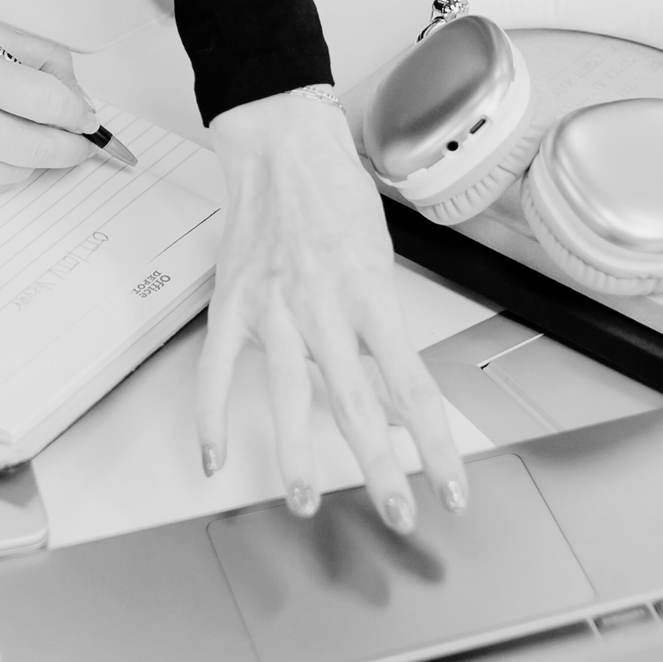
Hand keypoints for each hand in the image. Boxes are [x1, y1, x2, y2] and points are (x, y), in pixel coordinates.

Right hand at [0, 19, 100, 202]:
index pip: (46, 100)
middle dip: (72, 146)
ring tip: (25, 139)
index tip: (88, 117)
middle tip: (82, 142)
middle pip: (40, 146)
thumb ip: (33, 56)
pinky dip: (3, 174)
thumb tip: (79, 101)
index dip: (79, 113)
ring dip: (34, 160)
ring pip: (19, 173)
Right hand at [200, 93, 468, 532]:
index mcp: (371, 296)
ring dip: (297, 456)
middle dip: (380, 469)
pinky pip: (215, 372)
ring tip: (305, 500)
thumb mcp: (381, 262)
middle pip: (357, 403)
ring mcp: (272, 309)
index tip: (452, 488)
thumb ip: (383, 334)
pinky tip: (215, 457)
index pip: (412, 388)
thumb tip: (391, 402)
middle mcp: (324, 308)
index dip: (435, 446)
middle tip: (397, 515)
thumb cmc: (336, 195)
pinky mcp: (230, 306)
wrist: (280, 146)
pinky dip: (210, 418)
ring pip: (285, 395)